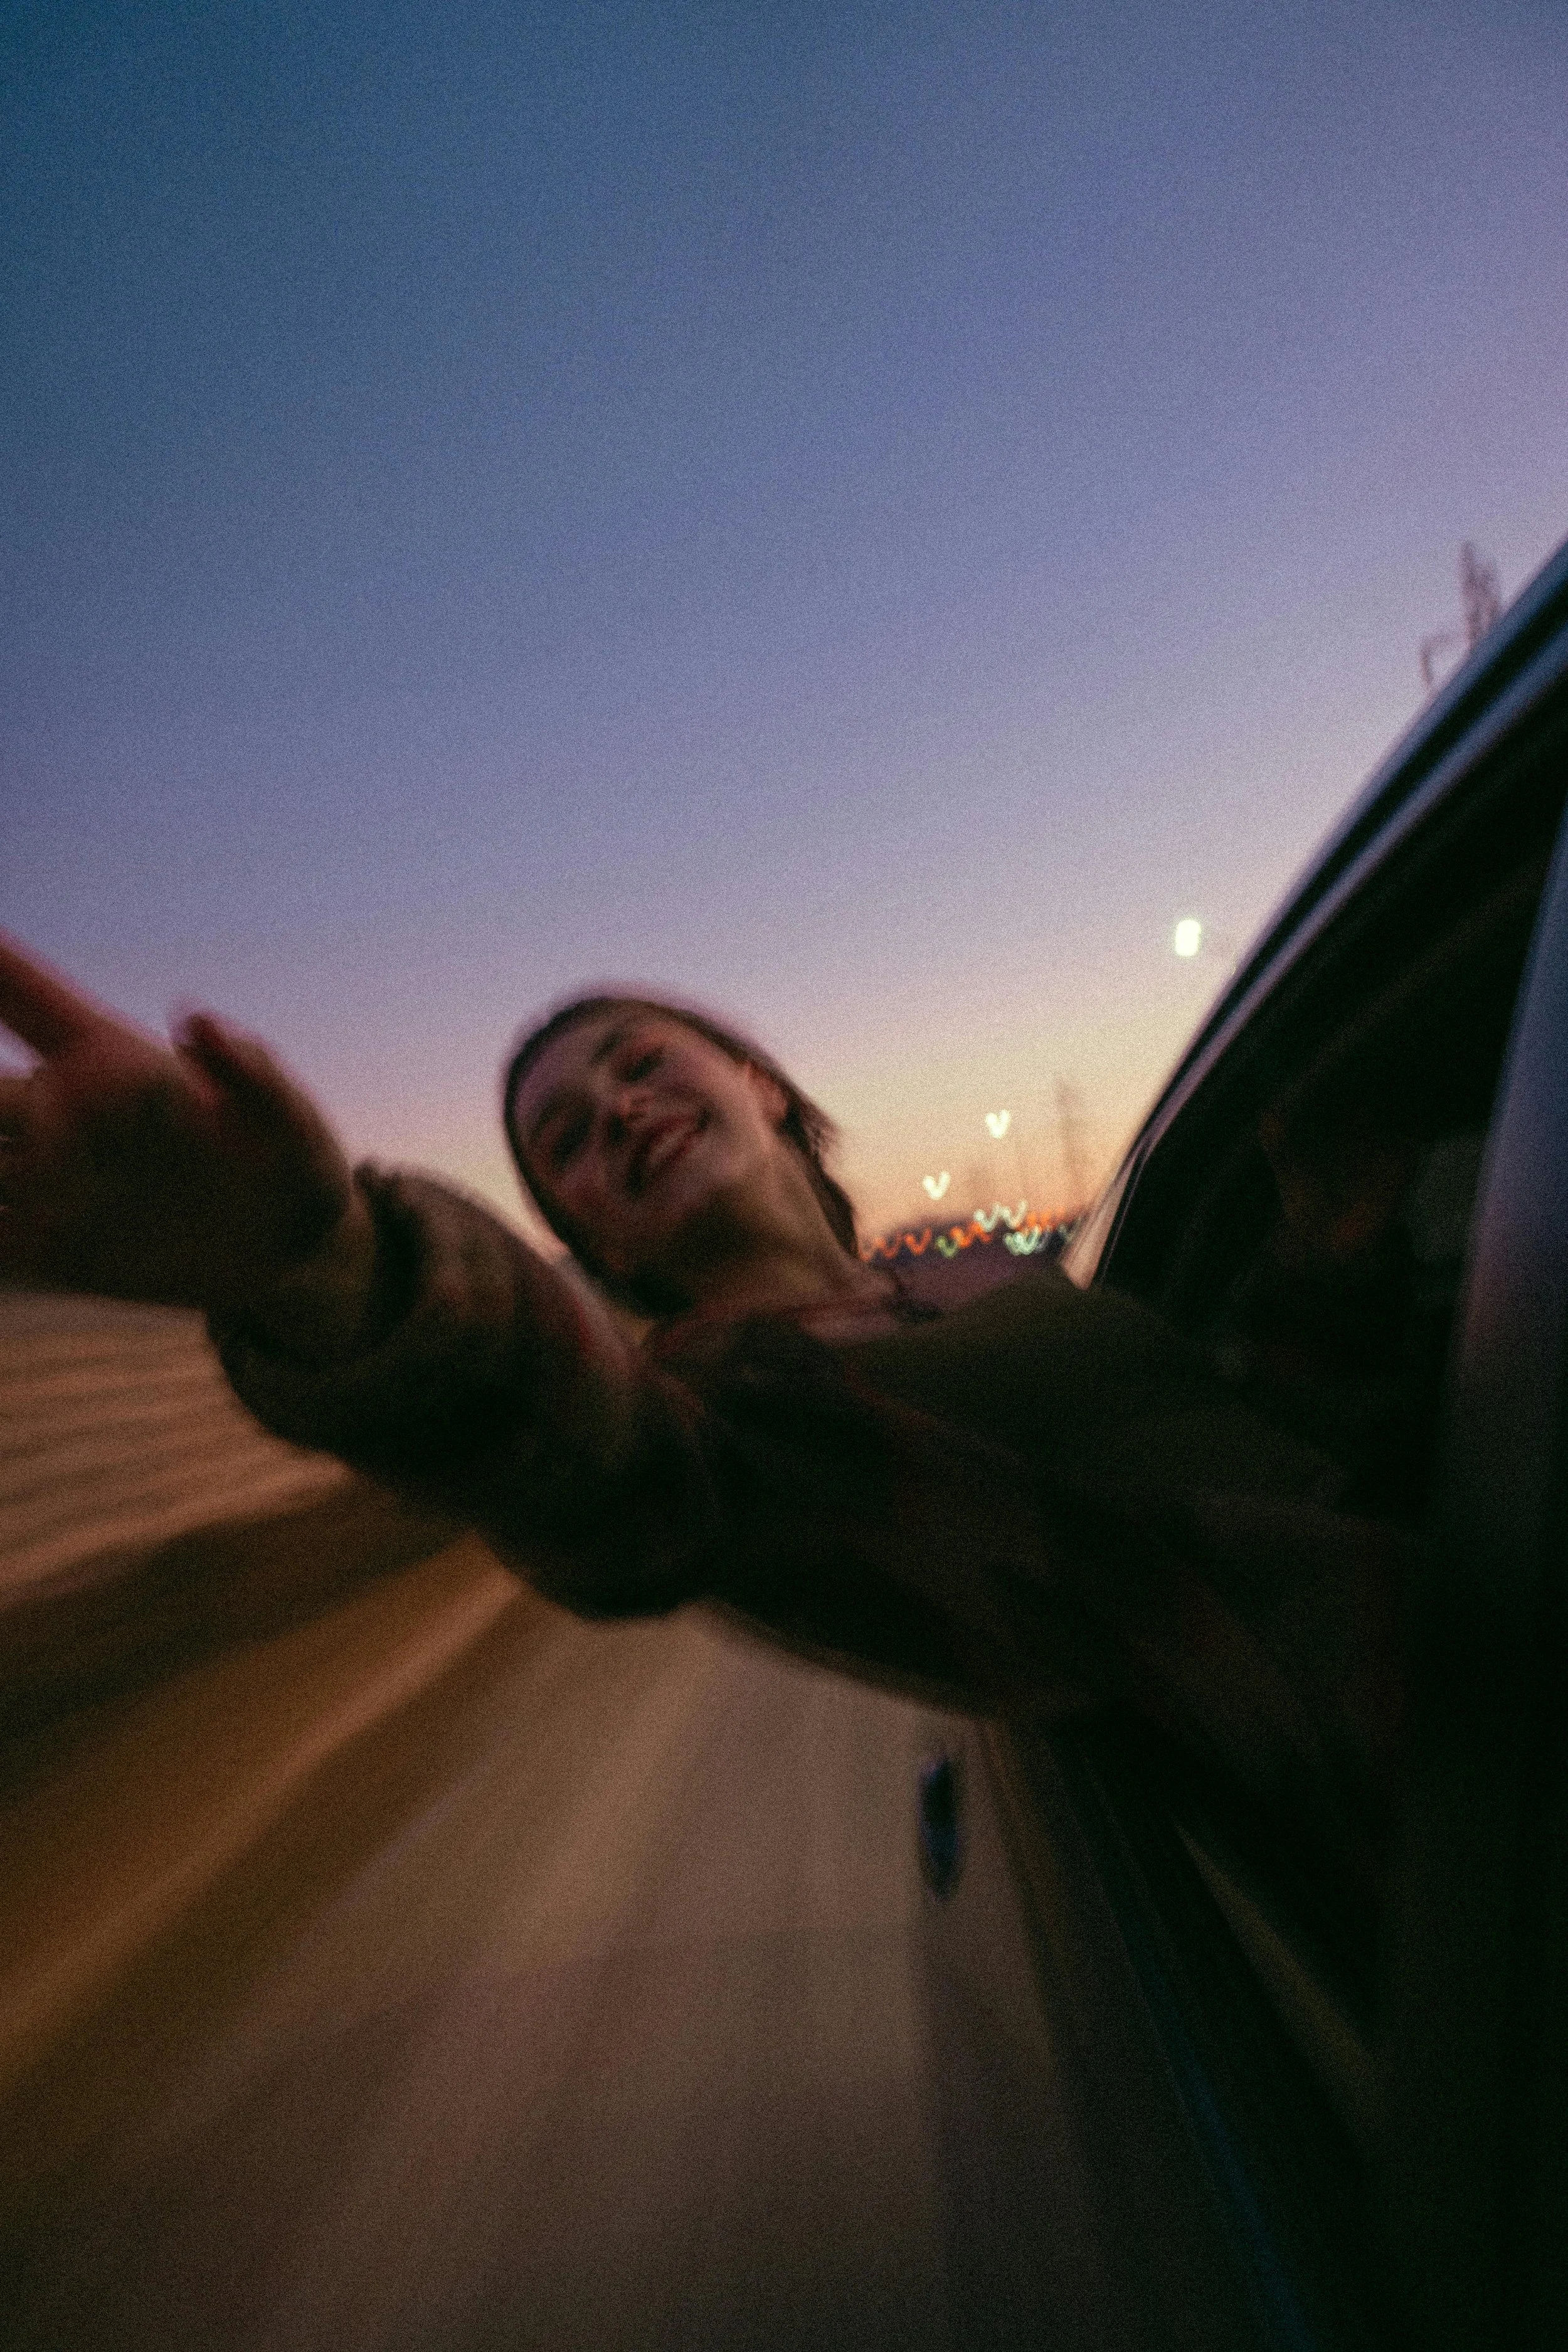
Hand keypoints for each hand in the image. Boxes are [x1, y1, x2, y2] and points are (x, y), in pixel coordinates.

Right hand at [0, 933, 366, 1320]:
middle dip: (2, 1103)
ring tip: (25, 1187)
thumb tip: (196, 1021)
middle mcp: (70, 1117)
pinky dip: (1, 1231)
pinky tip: (27, 1234)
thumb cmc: (294, 1168)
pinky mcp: (55, 1250)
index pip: (35, 1002)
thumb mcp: (295, 1125)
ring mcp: (55, 1183)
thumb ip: (254, 1074)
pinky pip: (0, 1235)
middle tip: (44, 1130)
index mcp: (119, 1063)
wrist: (291, 1259)